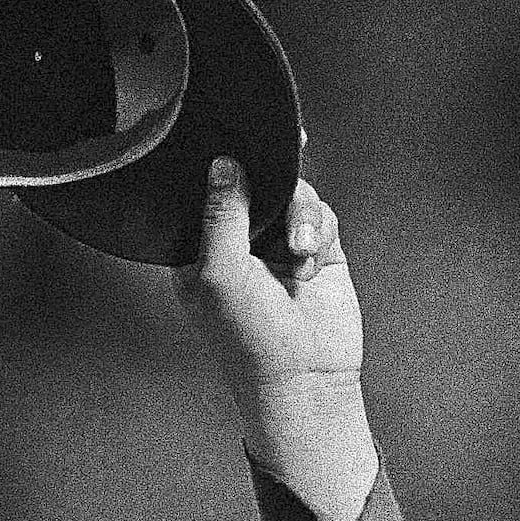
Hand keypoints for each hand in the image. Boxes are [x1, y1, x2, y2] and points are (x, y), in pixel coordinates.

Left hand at [176, 161, 378, 520]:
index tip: (236, 141)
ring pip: (292, 194)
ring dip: (299, 216)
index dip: (221, 167)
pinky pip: (319, 214)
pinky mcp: (316, 251)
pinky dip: (317, 231)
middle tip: (285, 163)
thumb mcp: (221, 271)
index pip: (206, 193)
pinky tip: (309, 262)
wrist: (305, 379)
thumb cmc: (250, 340)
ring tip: (298, 251)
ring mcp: (277, 247)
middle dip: (270, 180)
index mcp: (200, 251)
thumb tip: (222, 163)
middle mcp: (238, 245)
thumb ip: (222, 213)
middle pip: (254, 183)